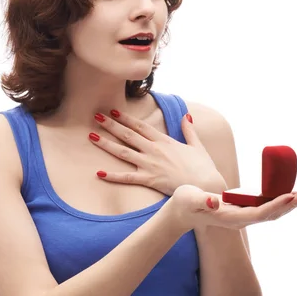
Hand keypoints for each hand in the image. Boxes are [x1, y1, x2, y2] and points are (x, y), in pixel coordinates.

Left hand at [90, 109, 224, 195]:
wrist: (205, 185)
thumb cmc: (203, 167)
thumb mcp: (196, 145)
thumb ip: (189, 130)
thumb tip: (186, 116)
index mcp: (164, 141)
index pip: (141, 126)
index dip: (126, 118)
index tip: (113, 110)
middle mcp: (154, 150)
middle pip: (128, 135)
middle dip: (111, 125)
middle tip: (95, 116)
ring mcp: (150, 164)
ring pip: (123, 152)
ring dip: (106, 143)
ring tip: (91, 136)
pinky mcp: (150, 180)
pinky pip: (127, 178)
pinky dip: (112, 176)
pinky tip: (99, 172)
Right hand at [169, 184, 296, 231]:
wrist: (181, 214)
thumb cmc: (185, 205)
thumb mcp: (190, 199)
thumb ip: (200, 200)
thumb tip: (213, 201)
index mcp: (232, 218)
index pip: (260, 213)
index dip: (276, 204)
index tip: (290, 195)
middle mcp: (240, 220)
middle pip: (271, 214)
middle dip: (290, 205)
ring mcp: (242, 217)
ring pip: (271, 212)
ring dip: (288, 204)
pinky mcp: (242, 211)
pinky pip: (265, 207)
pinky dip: (278, 201)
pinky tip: (287, 194)